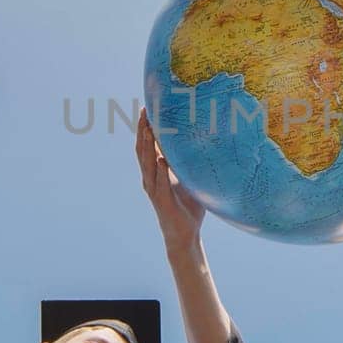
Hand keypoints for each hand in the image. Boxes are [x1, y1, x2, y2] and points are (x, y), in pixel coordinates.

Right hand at [136, 108, 204, 249]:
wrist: (185, 233)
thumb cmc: (188, 205)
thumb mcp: (189, 178)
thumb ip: (188, 162)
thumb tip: (200, 142)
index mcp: (155, 172)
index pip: (147, 146)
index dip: (145, 128)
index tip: (147, 109)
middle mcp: (151, 178)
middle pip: (143, 150)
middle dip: (143, 131)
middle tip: (145, 112)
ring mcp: (154, 190)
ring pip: (147, 165)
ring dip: (147, 147)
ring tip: (148, 130)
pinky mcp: (162, 202)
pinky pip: (161, 184)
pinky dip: (160, 171)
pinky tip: (161, 160)